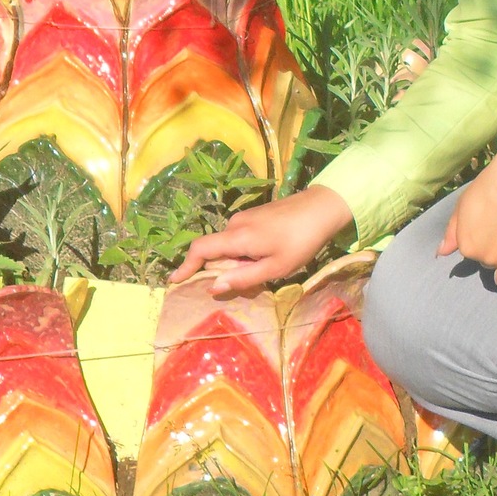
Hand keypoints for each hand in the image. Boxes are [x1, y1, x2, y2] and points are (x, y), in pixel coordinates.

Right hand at [169, 184, 354, 297]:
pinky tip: (264, 260)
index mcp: (237, 237)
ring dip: (233, 262)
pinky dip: (242, 253)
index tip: (174, 282)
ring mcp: (246, 217)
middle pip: (214, 249)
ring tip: (258, 275)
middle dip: (216, 270)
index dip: (185, 266)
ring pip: (228, 245)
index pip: (200, 249)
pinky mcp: (256, 215)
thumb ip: (243, 278)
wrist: (322, 208)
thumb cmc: (301, 241)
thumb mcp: (275, 268)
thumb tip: (212, 287)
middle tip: (234, 287)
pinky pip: (239, 238)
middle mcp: (236, 224)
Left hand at [437, 141, 496, 296]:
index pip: (471, 256)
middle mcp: (484, 258)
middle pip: (488, 266)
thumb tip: (441, 253)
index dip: (482, 245)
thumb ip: (452, 231)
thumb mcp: (464, 204)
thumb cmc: (492, 184)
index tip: (491, 234)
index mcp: (466, 244)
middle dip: (495, 256)